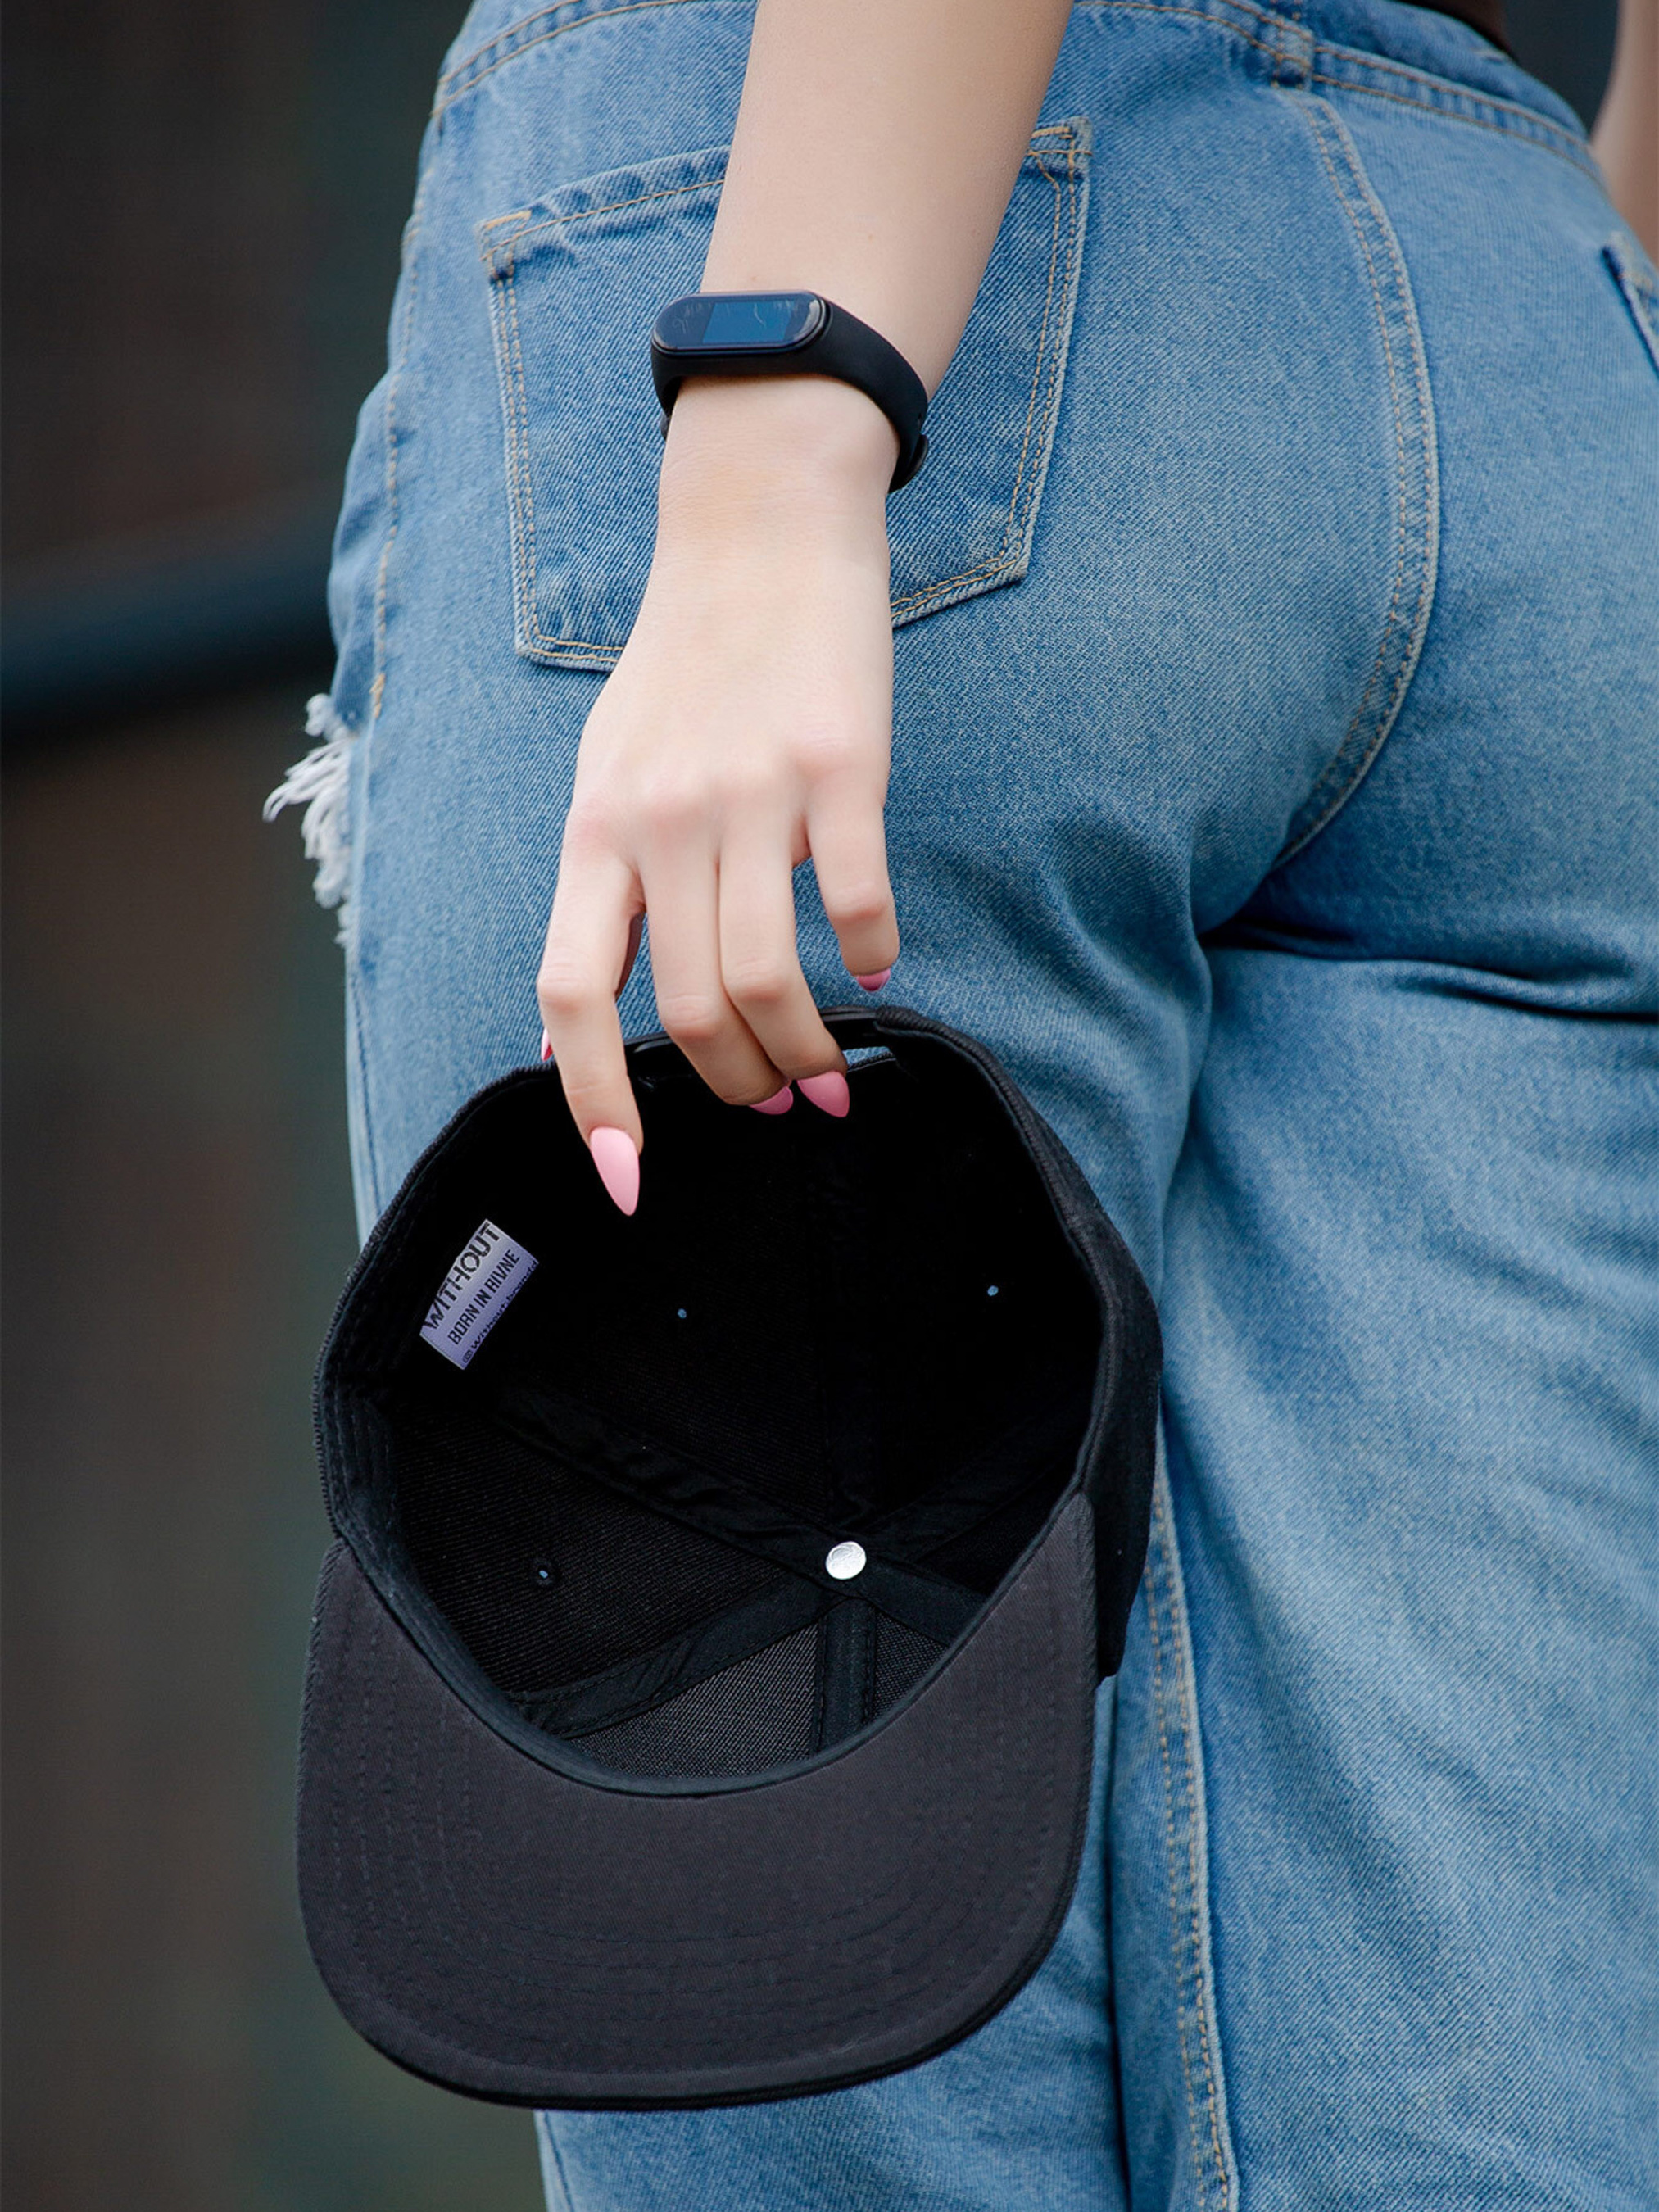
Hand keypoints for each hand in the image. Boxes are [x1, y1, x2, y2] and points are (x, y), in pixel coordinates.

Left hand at [537, 376, 902, 1209]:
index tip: (629, 1181)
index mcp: (596, 833)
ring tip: (829, 1076)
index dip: (591, 1103)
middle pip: (688, 1009)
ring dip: (804, 1050)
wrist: (756, 530)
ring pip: (767, 977)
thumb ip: (605, 886)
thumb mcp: (609, 773)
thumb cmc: (681, 669)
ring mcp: (751, 796)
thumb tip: (607, 1014)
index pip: (572, 996)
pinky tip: (877, 967)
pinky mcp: (838, 767)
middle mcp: (662, 823)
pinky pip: (855, 902)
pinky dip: (870, 957)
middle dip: (736, 1087)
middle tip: (775, 1105)